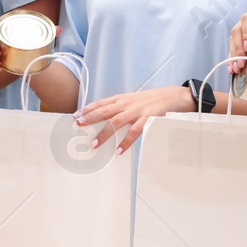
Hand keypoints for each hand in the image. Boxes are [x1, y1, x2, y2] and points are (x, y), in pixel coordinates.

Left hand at [76, 85, 197, 154]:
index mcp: (121, 99)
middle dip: (90, 118)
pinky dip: (126, 141)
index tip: (75, 115)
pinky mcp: (147, 119)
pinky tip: (118, 150)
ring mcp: (136, 111)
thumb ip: (117, 107)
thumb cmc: (149, 101)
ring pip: (116, 122)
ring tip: (94, 144)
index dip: (88, 109)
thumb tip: (101, 117)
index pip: (101, 103)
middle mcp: (126, 104)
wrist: (171, 96)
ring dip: (104, 133)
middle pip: (105, 111)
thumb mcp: (131, 101)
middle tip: (78, 125)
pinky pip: (135, 132)